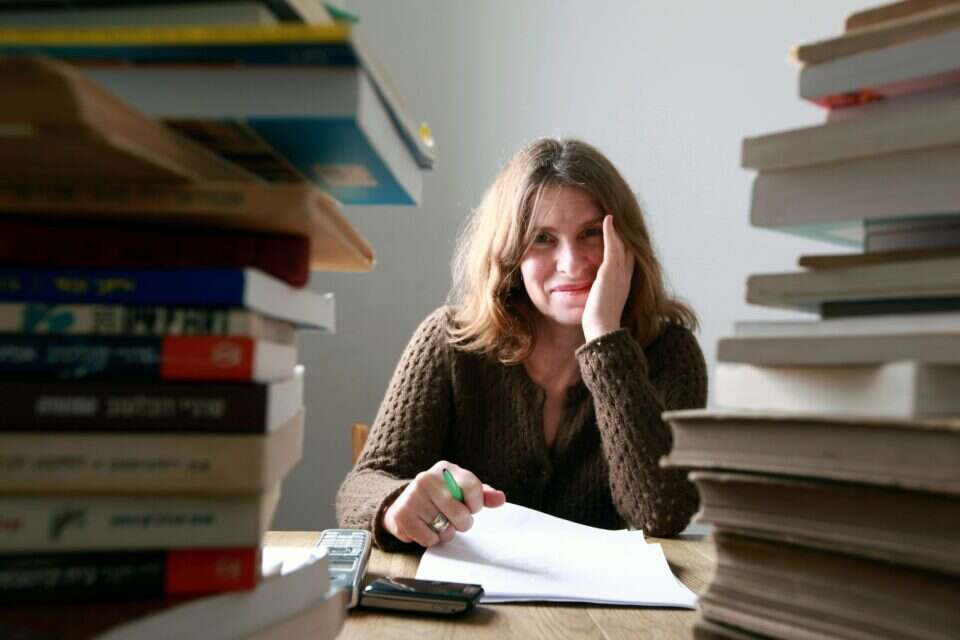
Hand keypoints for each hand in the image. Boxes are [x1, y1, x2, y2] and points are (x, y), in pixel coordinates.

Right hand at [382, 460, 505, 547]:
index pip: (472, 487)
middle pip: (460, 513)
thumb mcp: (462, 489)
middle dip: (463, 523)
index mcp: (445, 469)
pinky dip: (431, 539)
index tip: (471, 507)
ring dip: (446, 532)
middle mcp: (426, 479)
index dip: (476, 504)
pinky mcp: (402, 515)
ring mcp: (412, 497)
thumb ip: (483, 494)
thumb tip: (501, 499)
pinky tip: (426, 527)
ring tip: (439, 522)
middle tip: (456, 520)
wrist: (404, 501)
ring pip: (444, 529)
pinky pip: (429, 539)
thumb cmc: (441, 496)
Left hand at [582, 215, 634, 341]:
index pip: (628, 259)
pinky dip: (611, 231)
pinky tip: (607, 219)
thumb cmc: (598, 322)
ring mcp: (620, 272)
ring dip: (618, 229)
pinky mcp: (610, 270)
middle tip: (619, 218)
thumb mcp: (601, 305)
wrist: (602, 329)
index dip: (625, 246)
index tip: (621, 234)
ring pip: (623, 244)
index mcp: (624, 284)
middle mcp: (625, 276)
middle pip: (629, 248)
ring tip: (612, 214)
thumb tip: (594, 295)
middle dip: (625, 234)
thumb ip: (601, 296)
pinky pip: (613, 245)